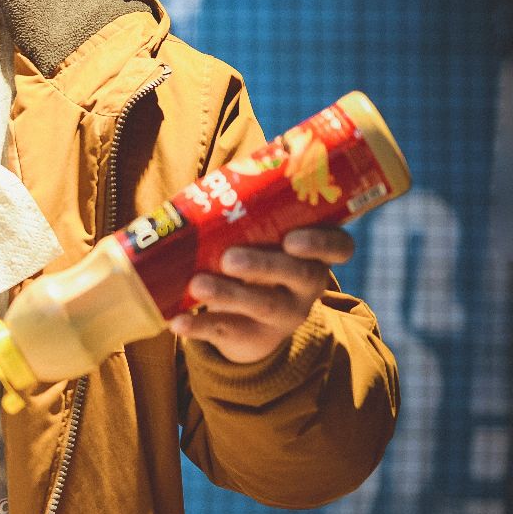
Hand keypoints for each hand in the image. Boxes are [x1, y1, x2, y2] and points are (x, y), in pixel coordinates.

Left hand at [169, 226, 353, 363]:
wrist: (253, 321)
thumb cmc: (257, 257)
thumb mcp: (264, 238)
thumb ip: (252, 213)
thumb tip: (214, 177)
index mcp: (315, 253)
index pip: (338, 246)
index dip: (322, 244)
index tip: (293, 240)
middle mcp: (307, 285)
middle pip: (299, 274)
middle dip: (263, 265)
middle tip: (229, 258)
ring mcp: (284, 314)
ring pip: (263, 305)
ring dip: (228, 294)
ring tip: (197, 284)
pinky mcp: (253, 336)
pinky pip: (228, 332)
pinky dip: (200, 326)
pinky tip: (176, 322)